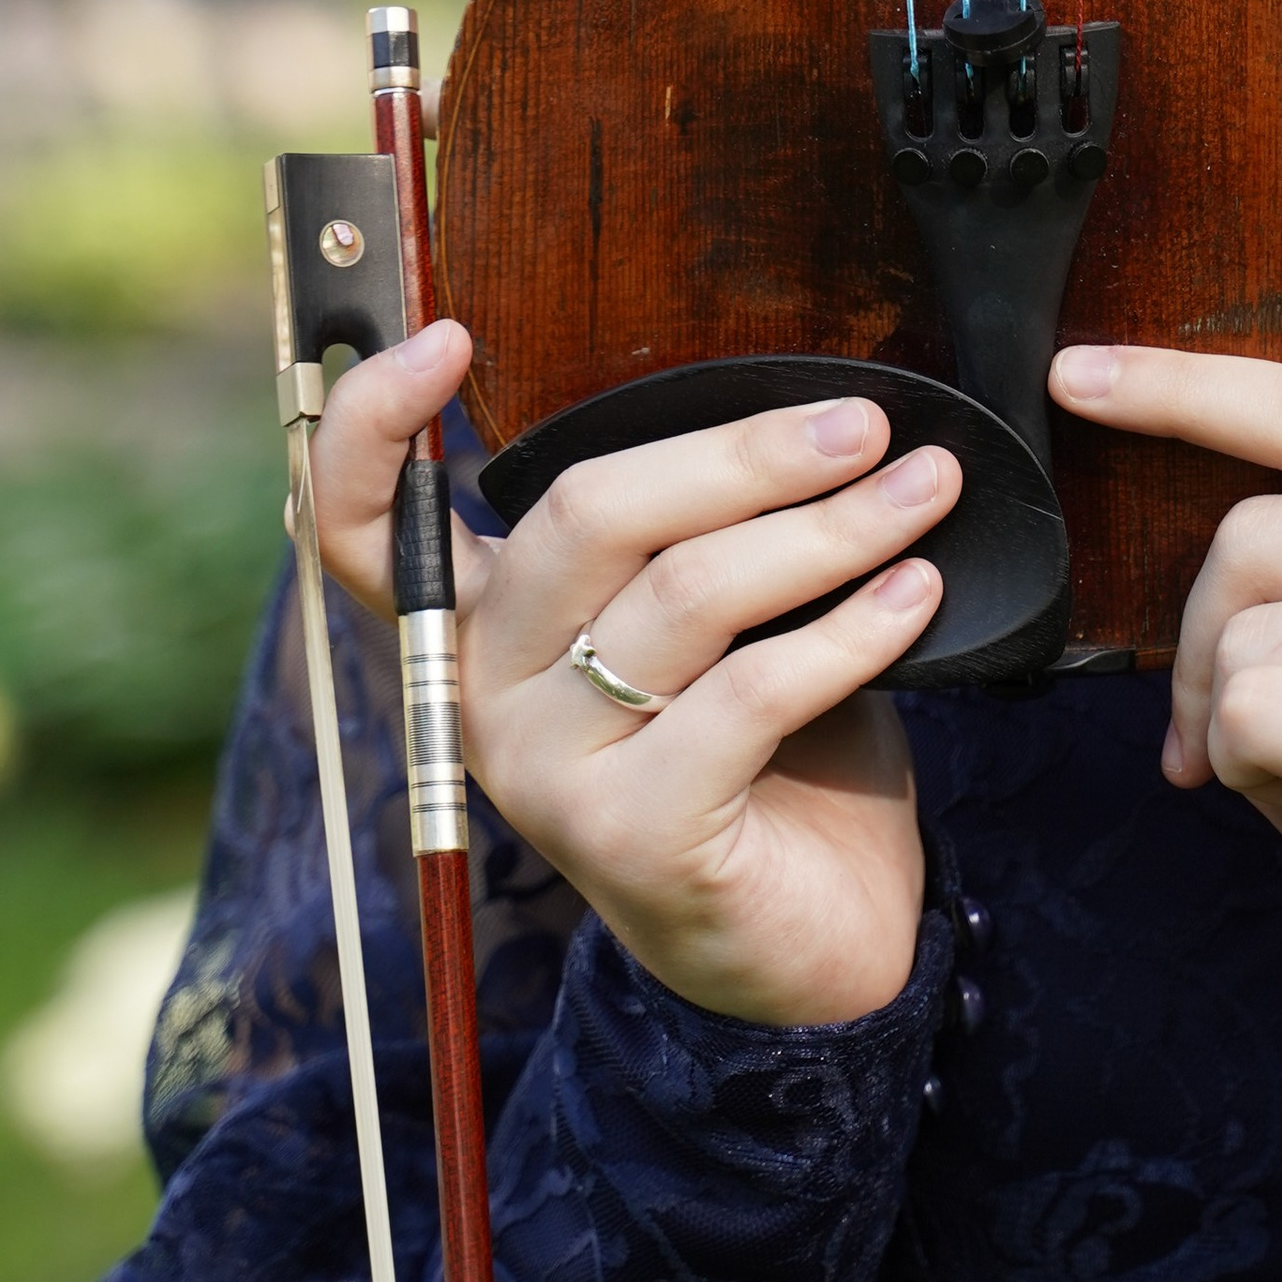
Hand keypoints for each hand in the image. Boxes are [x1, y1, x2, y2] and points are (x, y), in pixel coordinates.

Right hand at [306, 323, 960, 1024]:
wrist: (810, 948)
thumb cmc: (768, 757)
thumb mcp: (715, 626)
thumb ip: (700, 532)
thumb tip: (807, 408)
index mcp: (481, 626)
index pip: (357, 523)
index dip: (375, 422)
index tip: (449, 334)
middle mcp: (485, 695)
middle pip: (586, 516)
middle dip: (742, 454)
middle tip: (863, 423)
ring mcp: (547, 771)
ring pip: (684, 596)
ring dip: (827, 530)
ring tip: (924, 492)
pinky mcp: (633, 836)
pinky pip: (750, 694)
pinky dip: (850, 631)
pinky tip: (916, 595)